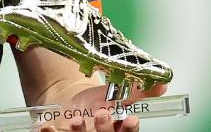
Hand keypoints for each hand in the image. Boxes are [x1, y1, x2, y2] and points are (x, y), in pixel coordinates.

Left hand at [38, 83, 167, 131]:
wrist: (68, 106)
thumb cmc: (95, 104)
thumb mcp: (116, 96)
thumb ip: (137, 92)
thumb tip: (162, 83)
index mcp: (118, 131)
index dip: (130, 129)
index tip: (130, 119)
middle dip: (105, 129)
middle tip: (102, 114)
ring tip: (76, 119)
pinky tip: (48, 127)